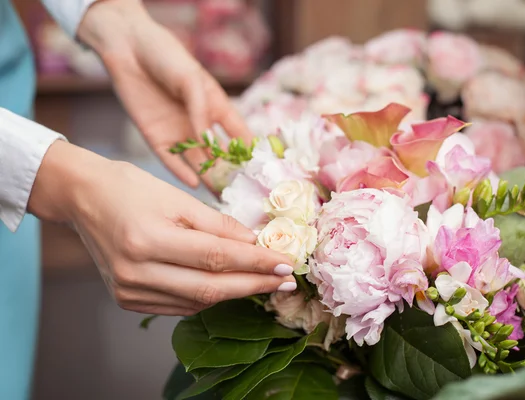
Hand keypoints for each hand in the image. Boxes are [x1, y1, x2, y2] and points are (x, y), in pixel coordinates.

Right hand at [28, 141, 295, 315]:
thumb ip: (218, 225)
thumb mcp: (178, 198)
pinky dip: (208, 298)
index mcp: (147, 240)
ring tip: (263, 282)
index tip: (287, 264)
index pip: (216, 258)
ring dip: (234, 293)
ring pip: (196, 302)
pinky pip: (179, 306)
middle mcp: (135, 272)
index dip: (256, 263)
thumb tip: (255, 244)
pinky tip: (228, 286)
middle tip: (286, 282)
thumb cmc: (131, 188)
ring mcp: (128, 291)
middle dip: (254, 285)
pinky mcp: (127, 300)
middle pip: (209, 288)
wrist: (84, 198)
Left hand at [78, 0, 252, 188]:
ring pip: (198, 161)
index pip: (239, 134)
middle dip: (230, 172)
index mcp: (216, 107)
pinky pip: (171, 160)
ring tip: (222, 196)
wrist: (128, 48)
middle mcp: (200, 124)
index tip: (262, 169)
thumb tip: (208, 142)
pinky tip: (193, 183)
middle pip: (219, 154)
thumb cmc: (167, 57)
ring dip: (208, 177)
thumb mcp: (190, 81)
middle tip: (242, 193)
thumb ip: (201, 112)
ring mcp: (179, 132)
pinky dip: (182, 172)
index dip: (249, 151)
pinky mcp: (157, 138)